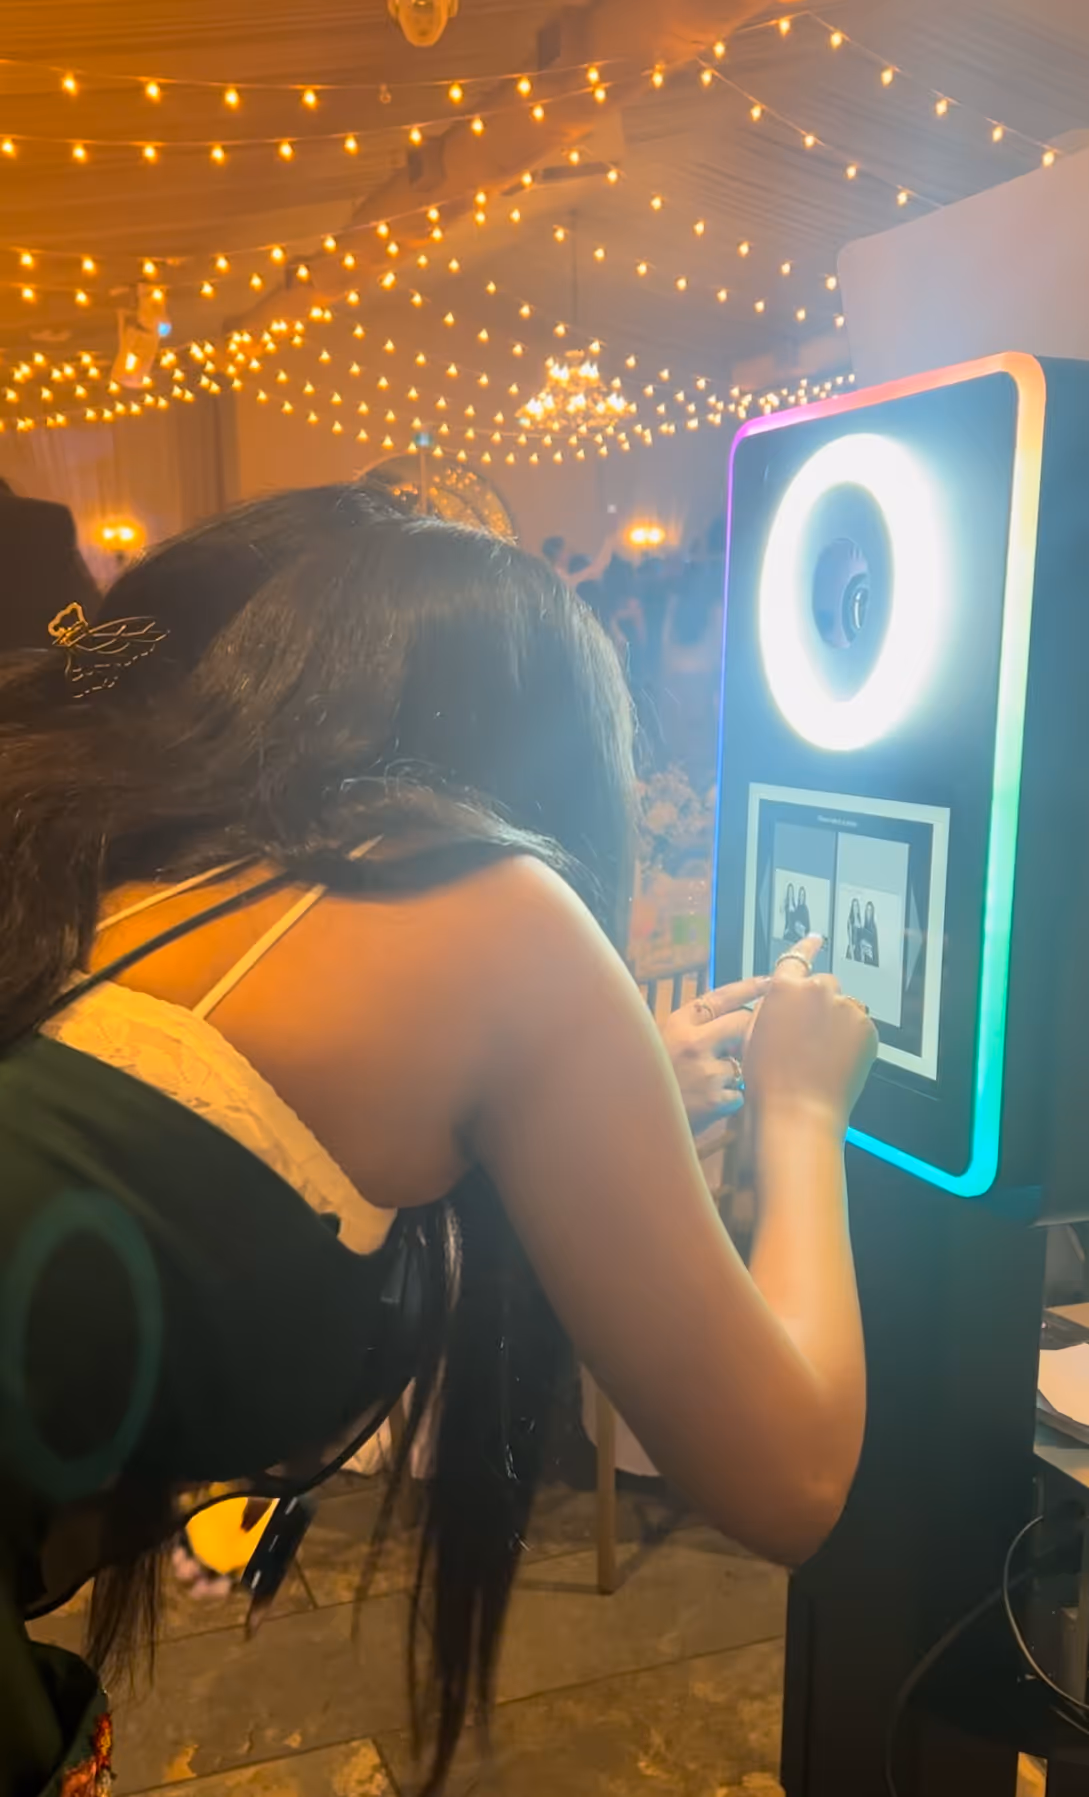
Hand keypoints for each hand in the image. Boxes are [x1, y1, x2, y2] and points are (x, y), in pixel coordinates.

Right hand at [660, 975, 767, 1130]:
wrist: (634, 1118)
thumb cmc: (648, 1078)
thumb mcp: (661, 1041)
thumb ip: (692, 1027)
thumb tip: (729, 1015)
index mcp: (678, 1024)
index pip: (721, 997)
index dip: (748, 987)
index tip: (768, 982)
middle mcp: (693, 1042)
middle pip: (743, 1023)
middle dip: (749, 1032)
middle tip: (746, 1042)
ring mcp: (706, 1072)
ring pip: (744, 1062)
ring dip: (735, 1073)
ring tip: (711, 1084)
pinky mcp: (715, 1100)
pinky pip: (739, 1094)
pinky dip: (730, 1100)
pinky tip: (710, 1105)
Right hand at [743, 935, 876, 1135]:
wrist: (798, 1110)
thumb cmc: (767, 1078)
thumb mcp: (754, 1034)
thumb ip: (772, 1006)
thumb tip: (784, 997)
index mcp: (785, 988)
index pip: (797, 957)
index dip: (806, 947)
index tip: (816, 938)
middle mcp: (819, 990)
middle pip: (824, 984)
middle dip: (819, 1002)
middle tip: (808, 1034)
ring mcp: (846, 1009)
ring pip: (844, 1006)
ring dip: (836, 1021)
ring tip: (822, 1054)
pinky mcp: (867, 1029)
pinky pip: (860, 1027)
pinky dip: (852, 1039)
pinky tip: (836, 1061)